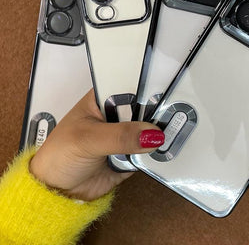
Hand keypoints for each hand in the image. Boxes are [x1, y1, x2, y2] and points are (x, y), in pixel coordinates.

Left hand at [29, 90, 163, 200]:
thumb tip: (150, 134)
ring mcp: (126, 133)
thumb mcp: (87, 139)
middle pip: (147, 106)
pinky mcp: (133, 152)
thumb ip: (120, 135)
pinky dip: (155, 153)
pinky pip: (151, 150)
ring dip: (157, 135)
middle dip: (156, 114)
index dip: (147, 89)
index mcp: (104, 97)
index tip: (162, 97)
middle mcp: (117, 113)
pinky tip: (155, 153)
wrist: (58, 191)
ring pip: (151, 129)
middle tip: (162, 122)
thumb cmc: (59, 155)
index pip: (131, 85)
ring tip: (159, 139)